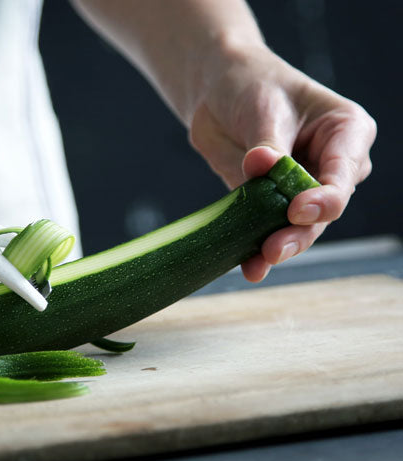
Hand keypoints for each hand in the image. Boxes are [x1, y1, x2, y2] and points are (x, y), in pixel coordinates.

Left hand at [189, 45, 376, 280]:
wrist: (218, 92)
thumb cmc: (254, 86)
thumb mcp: (264, 108)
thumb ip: (266, 143)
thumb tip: (261, 165)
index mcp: (347, 133)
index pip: (343, 174)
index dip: (324, 198)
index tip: (297, 210)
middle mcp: (332, 166)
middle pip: (323, 209)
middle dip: (300, 232)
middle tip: (274, 249)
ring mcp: (302, 189)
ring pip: (299, 227)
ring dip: (279, 246)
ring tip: (258, 262)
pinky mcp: (270, 204)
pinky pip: (266, 229)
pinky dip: (256, 249)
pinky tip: (249, 267)